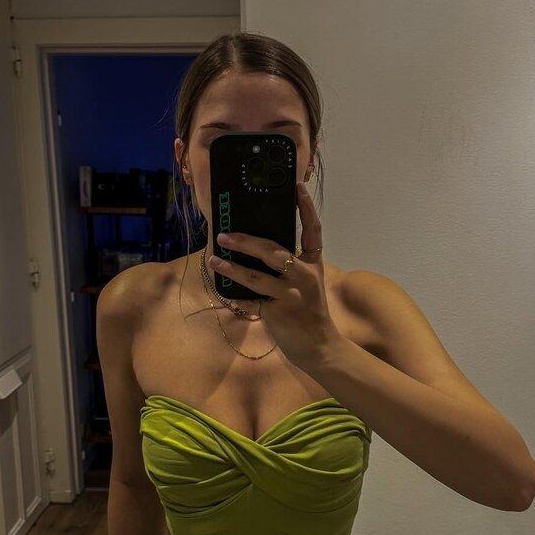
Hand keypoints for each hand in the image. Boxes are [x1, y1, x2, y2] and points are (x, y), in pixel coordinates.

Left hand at [209, 183, 339, 371]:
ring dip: (231, 267)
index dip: (306, 207)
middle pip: (273, 251)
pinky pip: (252, 301)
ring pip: (255, 276)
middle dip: (245, 241)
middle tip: (224, 234)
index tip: (297, 186)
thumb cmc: (309, 312)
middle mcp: (304, 276)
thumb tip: (256, 248)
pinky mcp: (280, 313)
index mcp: (313, 264)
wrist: (320, 347)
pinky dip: (236, 296)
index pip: (312, 230)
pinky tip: (222, 291)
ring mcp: (292, 295)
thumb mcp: (307, 284)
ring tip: (214, 258)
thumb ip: (290, 266)